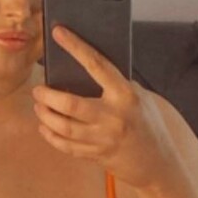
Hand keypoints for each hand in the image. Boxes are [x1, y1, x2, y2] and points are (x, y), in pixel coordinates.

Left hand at [31, 25, 180, 191]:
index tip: (57, 33)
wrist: (159, 164)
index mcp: (126, 95)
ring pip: (64, 127)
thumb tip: (85, 66)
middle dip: (47, 96)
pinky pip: (67, 146)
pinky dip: (51, 136)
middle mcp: (114, 117)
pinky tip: (45, 127)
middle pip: (70, 104)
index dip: (75, 47)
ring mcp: (105, 139)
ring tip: (39, 107)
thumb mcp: (140, 98)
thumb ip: (116, 84)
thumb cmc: (148, 124)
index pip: (96, 64)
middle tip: (38, 90)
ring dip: (45, 116)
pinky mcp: (98, 156)